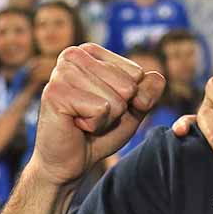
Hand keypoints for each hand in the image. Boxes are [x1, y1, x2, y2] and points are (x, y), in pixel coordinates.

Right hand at [30, 44, 165, 187]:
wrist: (68, 162)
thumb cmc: (99, 132)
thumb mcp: (133, 109)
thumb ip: (149, 90)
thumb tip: (157, 76)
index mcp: (90, 52)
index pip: (137, 73)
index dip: (130, 99)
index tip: (106, 107)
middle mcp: (73, 55)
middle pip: (128, 85)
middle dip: (118, 109)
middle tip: (93, 116)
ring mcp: (61, 72)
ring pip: (116, 98)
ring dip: (107, 118)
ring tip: (84, 120)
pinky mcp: (54, 92)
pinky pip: (101, 109)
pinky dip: (95, 124)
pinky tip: (76, 125)